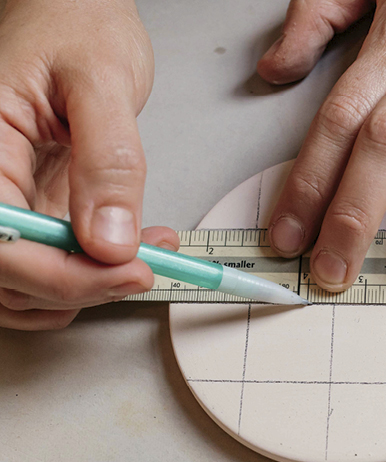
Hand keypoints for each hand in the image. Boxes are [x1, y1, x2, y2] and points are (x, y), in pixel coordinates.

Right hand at [0, 0, 178, 329]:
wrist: (78, 15)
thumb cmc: (76, 24)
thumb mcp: (100, 80)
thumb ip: (107, 161)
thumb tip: (109, 240)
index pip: (2, 239)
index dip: (62, 274)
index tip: (128, 270)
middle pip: (13, 276)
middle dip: (84, 286)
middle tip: (147, 267)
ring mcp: (15, 201)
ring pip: (31, 284)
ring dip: (91, 288)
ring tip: (150, 254)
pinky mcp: (40, 207)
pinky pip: (56, 264)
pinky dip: (96, 274)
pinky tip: (136, 249)